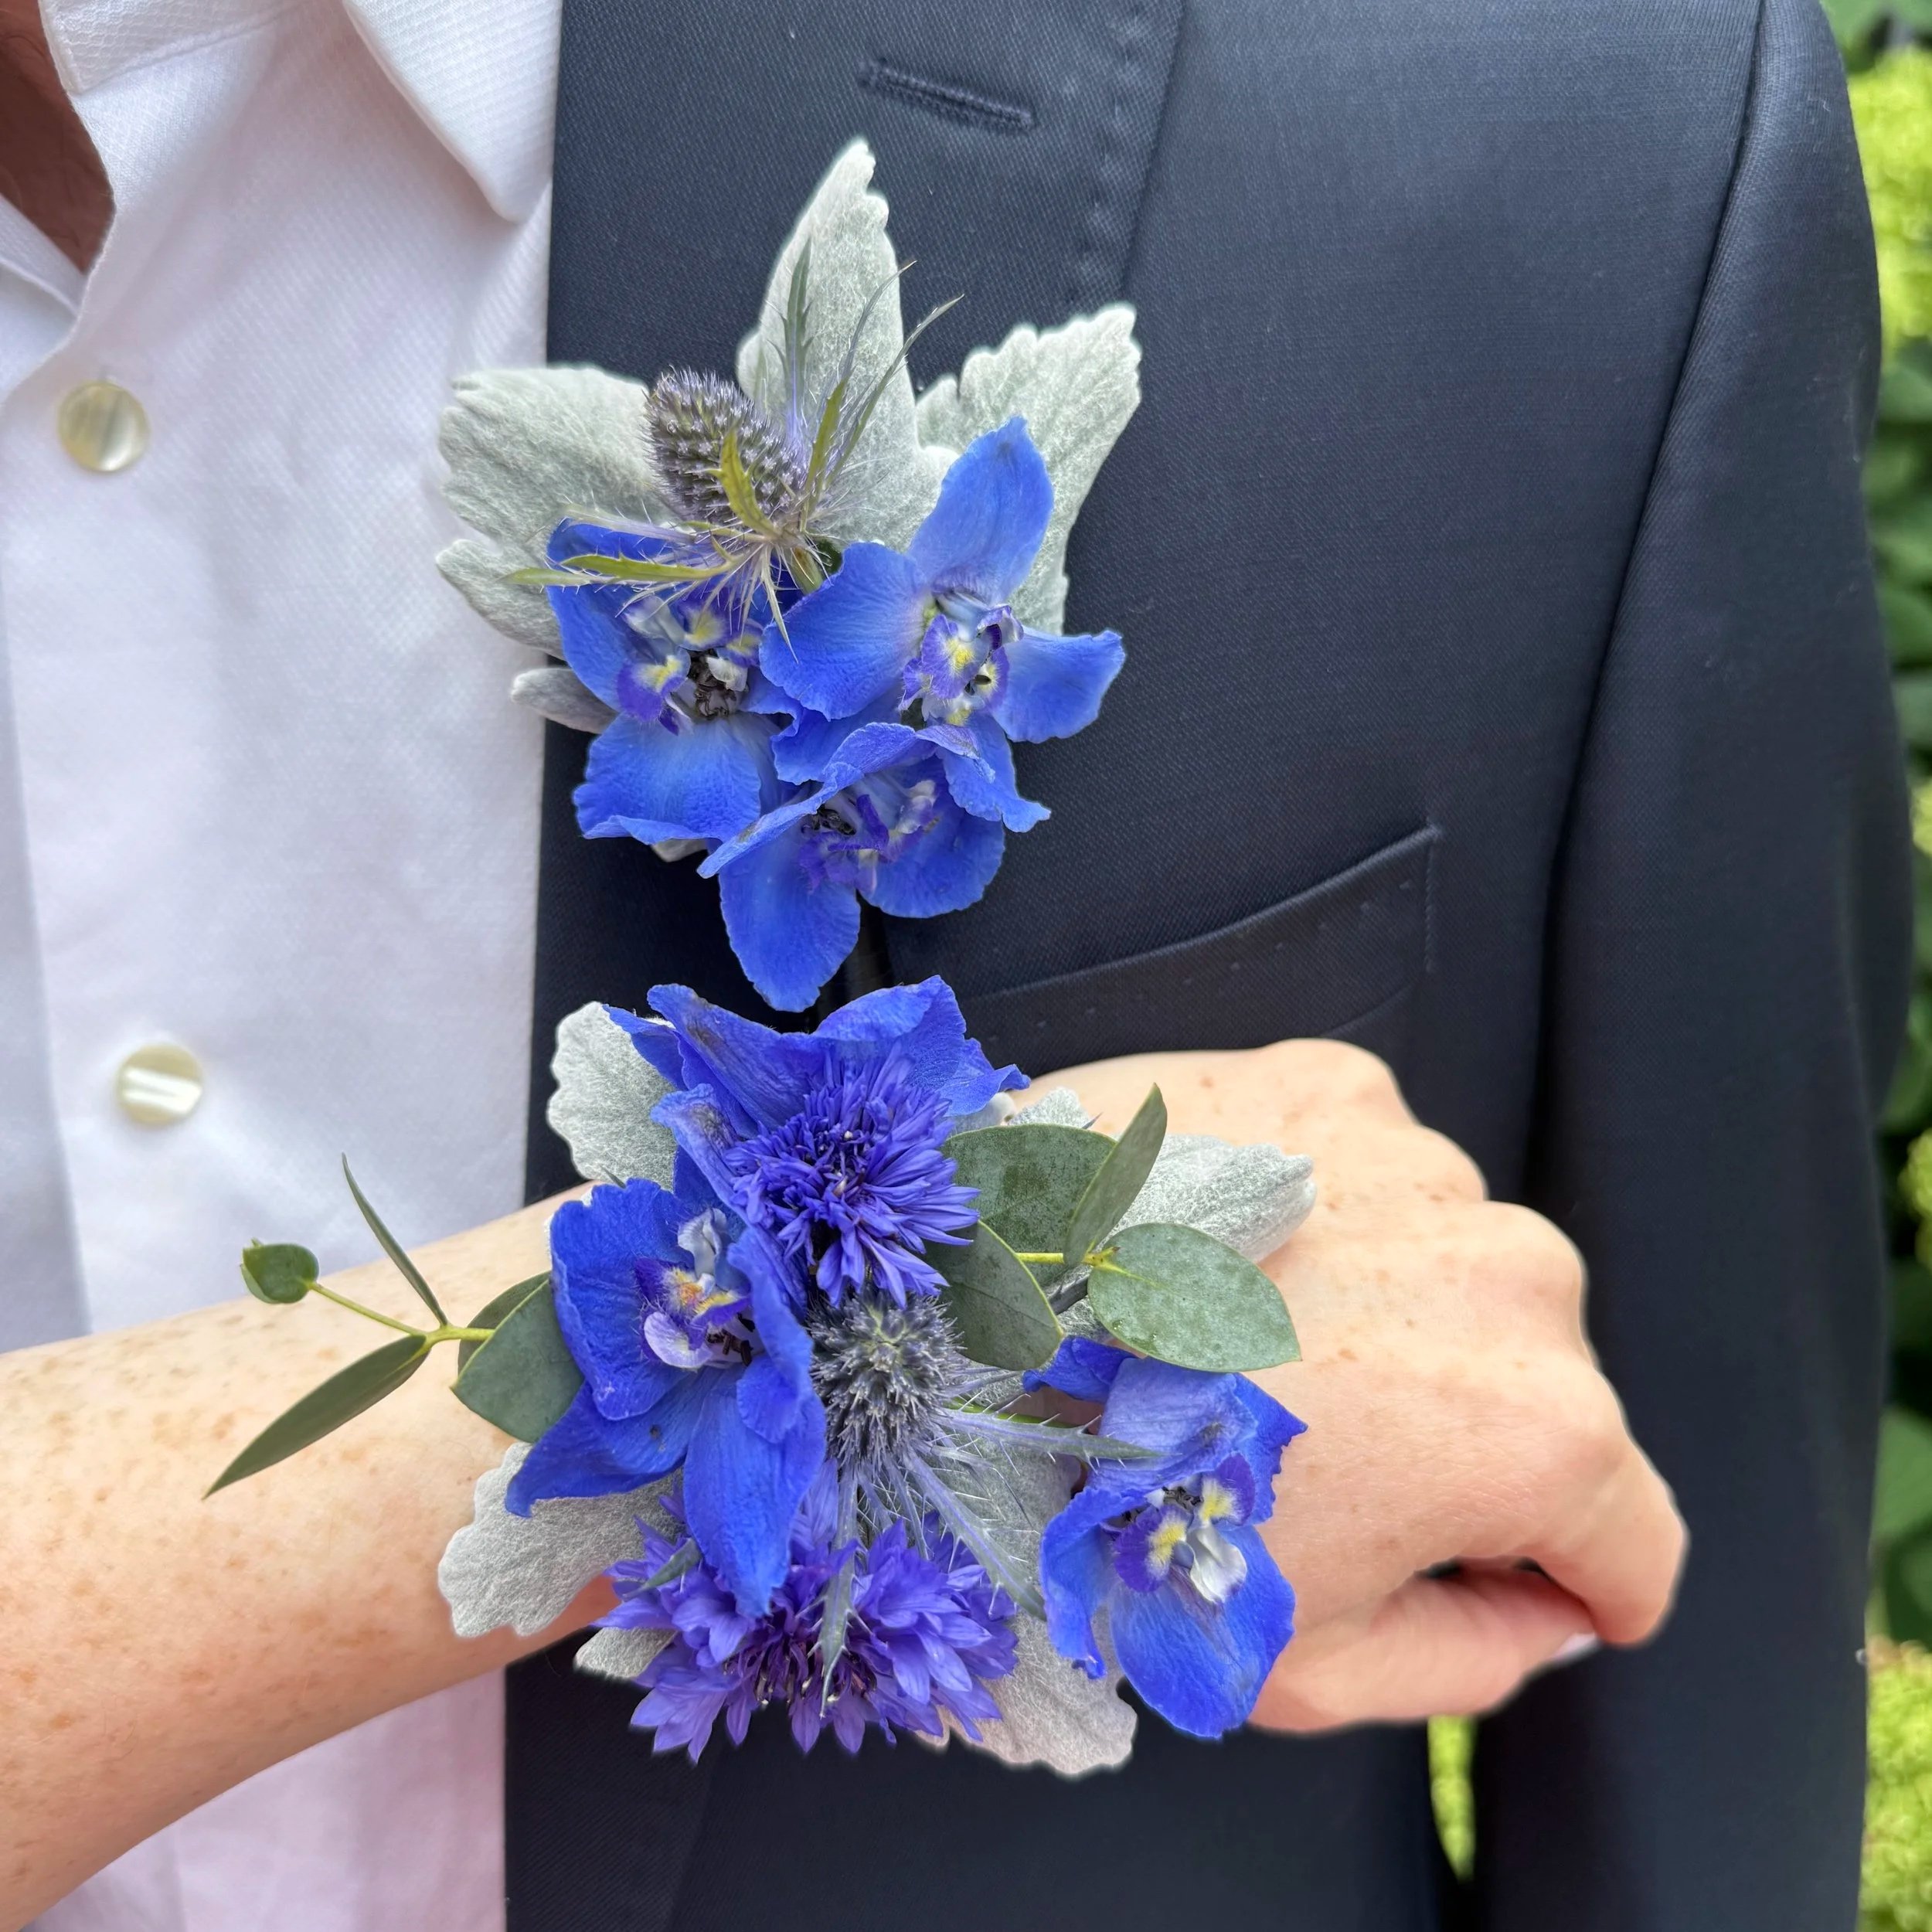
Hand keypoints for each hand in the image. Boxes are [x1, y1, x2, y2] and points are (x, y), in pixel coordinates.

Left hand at [1048, 1038, 1684, 1728]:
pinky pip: (1373, 1173)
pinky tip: (1222, 1257)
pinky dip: (1322, 1216)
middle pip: (1543, 1392)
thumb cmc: (1112, 1504)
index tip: (1511, 1584)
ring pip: (1455, 1272)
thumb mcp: (1307, 1662)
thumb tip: (1544, 1615)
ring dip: (1384, 1312)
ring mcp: (1424, 1162)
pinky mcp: (1334, 1083)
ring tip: (1241, 1346)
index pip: (1634, 1538)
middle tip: (1305, 1456)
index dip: (1574, 1585)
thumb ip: (1472, 1658)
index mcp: (1537, 1431)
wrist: (956, 1327)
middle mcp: (1515, 1273)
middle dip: (1457, 1439)